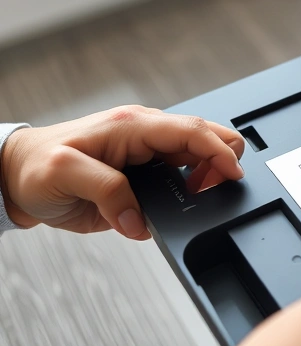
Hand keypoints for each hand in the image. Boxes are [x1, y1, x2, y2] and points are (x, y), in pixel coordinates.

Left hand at [0, 105, 244, 238]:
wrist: (15, 177)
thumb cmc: (35, 167)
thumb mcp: (65, 174)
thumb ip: (108, 193)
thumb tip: (139, 219)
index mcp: (132, 126)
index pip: (190, 130)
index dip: (218, 151)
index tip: (233, 174)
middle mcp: (145, 135)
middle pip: (204, 136)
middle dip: (225, 156)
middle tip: (228, 185)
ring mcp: (147, 153)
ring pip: (196, 155)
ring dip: (210, 174)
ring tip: (208, 196)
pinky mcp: (144, 174)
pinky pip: (180, 176)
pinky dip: (193, 188)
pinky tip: (190, 201)